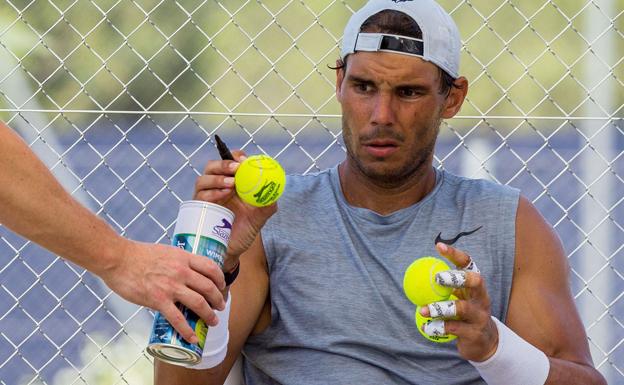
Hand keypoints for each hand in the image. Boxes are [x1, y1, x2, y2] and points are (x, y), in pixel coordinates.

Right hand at [99, 239, 226, 343]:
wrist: (118, 258)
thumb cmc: (138, 254)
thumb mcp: (165, 252)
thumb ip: (177, 261)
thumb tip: (185, 270)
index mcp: (183, 258)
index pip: (211, 268)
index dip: (220, 279)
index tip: (222, 286)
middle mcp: (181, 271)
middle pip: (208, 287)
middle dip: (218, 299)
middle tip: (220, 306)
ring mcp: (170, 286)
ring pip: (198, 303)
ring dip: (209, 315)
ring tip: (213, 321)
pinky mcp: (158, 300)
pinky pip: (177, 319)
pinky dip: (187, 330)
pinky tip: (192, 338)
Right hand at [194, 151, 275, 270]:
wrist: (231, 252)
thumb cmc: (245, 231)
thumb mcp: (260, 217)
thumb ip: (268, 203)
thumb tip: (274, 191)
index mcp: (232, 183)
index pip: (230, 162)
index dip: (235, 157)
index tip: (244, 159)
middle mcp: (217, 187)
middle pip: (212, 166)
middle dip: (223, 164)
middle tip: (236, 168)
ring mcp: (207, 197)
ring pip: (203, 179)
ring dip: (217, 178)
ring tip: (231, 184)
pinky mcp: (199, 209)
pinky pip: (200, 196)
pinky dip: (211, 192)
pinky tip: (223, 195)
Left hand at [419, 242, 498, 361]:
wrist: (484, 341)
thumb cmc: (465, 313)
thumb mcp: (458, 297)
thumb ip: (443, 286)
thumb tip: (416, 272)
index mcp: (475, 285)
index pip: (468, 264)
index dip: (456, 254)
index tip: (439, 246)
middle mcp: (482, 297)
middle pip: (475, 281)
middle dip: (457, 277)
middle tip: (437, 278)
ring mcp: (480, 315)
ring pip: (462, 308)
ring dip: (440, 308)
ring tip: (422, 310)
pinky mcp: (475, 333)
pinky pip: (454, 329)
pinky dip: (437, 327)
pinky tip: (425, 327)